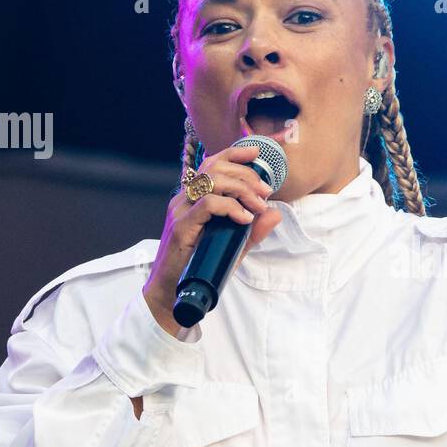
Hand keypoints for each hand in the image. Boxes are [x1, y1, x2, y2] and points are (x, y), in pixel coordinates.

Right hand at [143, 144, 282, 333]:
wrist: (172, 293)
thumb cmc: (200, 267)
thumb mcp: (233, 246)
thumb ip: (253, 230)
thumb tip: (275, 213)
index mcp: (193, 198)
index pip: (211, 164)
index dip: (234, 153)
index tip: (258, 153)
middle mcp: (184, 199)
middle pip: (215, 168)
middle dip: (246, 175)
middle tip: (266, 191)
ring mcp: (181, 211)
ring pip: (211, 181)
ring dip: (241, 189)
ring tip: (257, 205)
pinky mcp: (182, 226)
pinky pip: (208, 204)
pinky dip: (230, 207)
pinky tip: (244, 218)